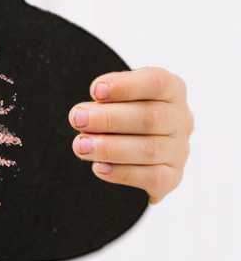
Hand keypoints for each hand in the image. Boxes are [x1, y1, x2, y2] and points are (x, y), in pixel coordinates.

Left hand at [69, 67, 192, 203]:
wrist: (128, 142)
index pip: (157, 82)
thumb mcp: (114, 96)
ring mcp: (179, 150)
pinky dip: (123, 173)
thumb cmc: (118, 110)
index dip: (126, 86)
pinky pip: (153, 178)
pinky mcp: (172, 177)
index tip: (96, 91)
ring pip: (149, 150)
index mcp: (172, 90)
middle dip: (108, 119)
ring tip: (81, 146)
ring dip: (110, 148)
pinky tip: (99, 168)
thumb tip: (83, 116)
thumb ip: (104, 101)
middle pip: (150, 117)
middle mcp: (181, 119)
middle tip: (77, 119)